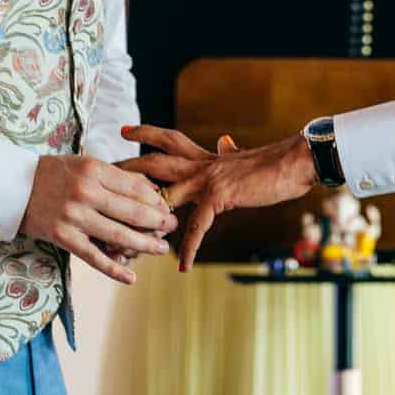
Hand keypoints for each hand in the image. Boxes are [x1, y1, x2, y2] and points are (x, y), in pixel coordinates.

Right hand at [21, 154, 176, 284]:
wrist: (12, 186)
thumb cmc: (53, 173)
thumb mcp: (85, 164)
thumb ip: (115, 177)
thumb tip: (150, 190)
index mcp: (94, 170)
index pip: (135, 187)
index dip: (155, 199)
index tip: (167, 207)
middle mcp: (86, 192)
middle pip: (132, 211)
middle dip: (158, 222)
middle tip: (173, 227)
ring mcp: (74, 216)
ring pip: (118, 235)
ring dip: (144, 245)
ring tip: (161, 249)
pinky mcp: (62, 237)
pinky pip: (94, 257)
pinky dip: (114, 269)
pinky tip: (130, 278)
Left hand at [119, 125, 317, 268]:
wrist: (293, 162)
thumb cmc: (272, 163)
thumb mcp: (242, 157)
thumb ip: (227, 152)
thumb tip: (225, 142)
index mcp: (204, 156)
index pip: (168, 139)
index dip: (146, 133)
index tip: (124, 130)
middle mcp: (200, 164)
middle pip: (153, 164)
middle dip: (127, 171)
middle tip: (101, 177)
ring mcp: (207, 180)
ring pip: (164, 196)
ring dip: (142, 218)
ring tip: (123, 238)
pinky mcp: (219, 196)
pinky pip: (197, 226)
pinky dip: (189, 247)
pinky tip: (182, 265)